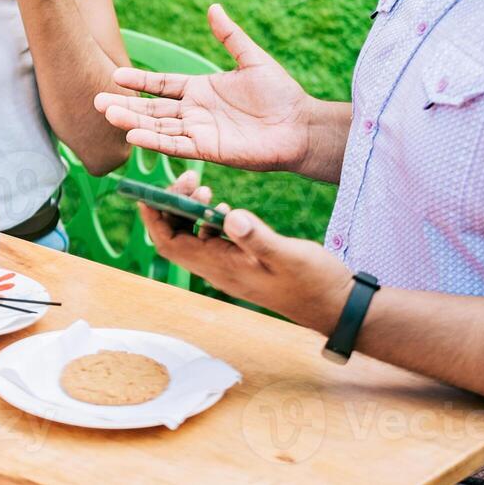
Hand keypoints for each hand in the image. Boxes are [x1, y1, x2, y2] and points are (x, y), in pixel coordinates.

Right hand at [93, 4, 316, 172]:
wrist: (299, 126)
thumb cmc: (281, 94)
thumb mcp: (252, 59)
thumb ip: (230, 37)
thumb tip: (214, 7)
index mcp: (201, 90)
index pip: (162, 85)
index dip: (140, 80)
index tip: (115, 75)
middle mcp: (194, 112)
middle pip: (152, 108)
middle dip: (125, 104)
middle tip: (97, 101)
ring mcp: (199, 132)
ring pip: (158, 127)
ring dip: (133, 121)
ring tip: (107, 114)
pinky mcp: (208, 151)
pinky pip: (176, 145)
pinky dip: (154, 141)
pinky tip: (134, 134)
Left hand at [140, 170, 351, 333]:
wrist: (335, 306)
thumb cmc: (313, 283)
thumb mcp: (287, 255)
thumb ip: (257, 236)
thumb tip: (229, 216)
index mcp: (221, 268)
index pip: (169, 244)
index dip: (153, 218)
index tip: (147, 191)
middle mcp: (218, 270)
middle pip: (176, 238)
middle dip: (172, 206)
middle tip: (189, 178)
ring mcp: (230, 268)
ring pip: (193, 238)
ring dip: (190, 211)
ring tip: (204, 187)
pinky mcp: (243, 264)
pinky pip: (212, 241)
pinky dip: (209, 220)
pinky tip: (223, 206)